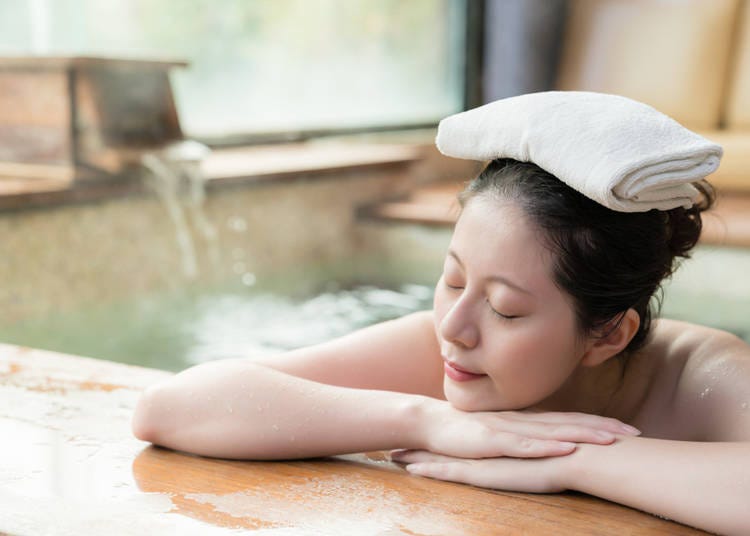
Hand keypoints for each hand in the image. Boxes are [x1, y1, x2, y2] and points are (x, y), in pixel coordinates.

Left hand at [391, 449, 570, 493]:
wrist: (577, 455)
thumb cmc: (572, 455)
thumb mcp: (552, 452)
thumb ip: (544, 451)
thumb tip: (552, 453)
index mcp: (502, 442)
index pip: (470, 440)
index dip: (448, 439)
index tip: (429, 439)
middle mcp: (488, 447)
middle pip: (449, 445)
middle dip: (422, 445)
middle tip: (397, 447)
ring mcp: (485, 458)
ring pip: (443, 457)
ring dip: (418, 457)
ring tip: (392, 456)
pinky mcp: (486, 472)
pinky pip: (452, 473)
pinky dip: (431, 471)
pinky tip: (412, 471)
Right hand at [415, 402, 639, 458]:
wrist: (429, 424)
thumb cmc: (464, 433)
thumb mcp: (499, 436)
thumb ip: (523, 438)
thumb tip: (550, 446)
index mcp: (526, 420)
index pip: (569, 419)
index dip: (599, 422)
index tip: (629, 429)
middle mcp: (522, 420)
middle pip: (569, 422)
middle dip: (603, 427)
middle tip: (635, 433)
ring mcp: (508, 428)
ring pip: (552, 431)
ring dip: (583, 434)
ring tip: (612, 440)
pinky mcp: (491, 440)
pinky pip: (523, 444)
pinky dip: (546, 446)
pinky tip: (566, 448)